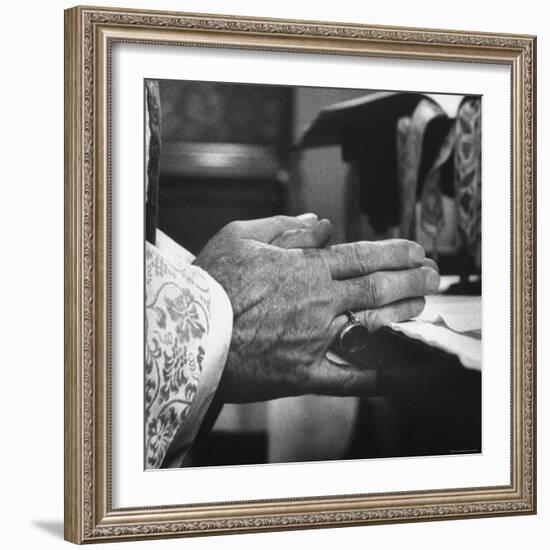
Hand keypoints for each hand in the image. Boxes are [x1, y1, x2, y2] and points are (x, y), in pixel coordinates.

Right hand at [194, 215, 438, 401]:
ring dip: (402, 315)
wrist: (188, 333)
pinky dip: (368, 379)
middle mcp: (319, 303)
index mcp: (306, 270)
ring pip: (370, 325)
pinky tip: (390, 376)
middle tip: (433, 275)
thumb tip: (320, 225)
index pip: (363, 257)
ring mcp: (314, 340)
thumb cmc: (212, 283)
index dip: (395, 252)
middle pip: (377, 288)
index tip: (417, 250)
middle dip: (412, 279)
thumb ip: (285, 229)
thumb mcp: (240, 236)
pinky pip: (343, 379)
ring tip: (423, 305)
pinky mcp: (302, 374)